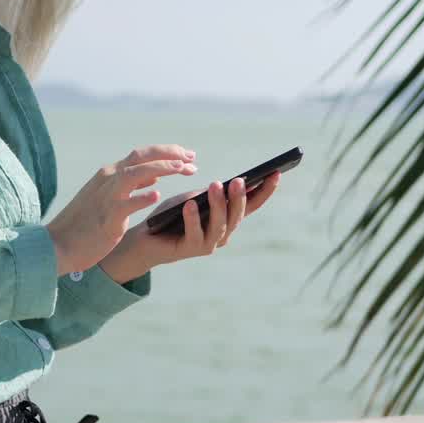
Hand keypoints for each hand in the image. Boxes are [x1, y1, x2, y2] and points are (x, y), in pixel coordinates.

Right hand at [45, 145, 197, 275]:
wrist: (58, 245)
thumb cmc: (85, 223)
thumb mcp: (108, 198)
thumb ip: (131, 185)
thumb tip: (155, 175)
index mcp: (110, 174)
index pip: (142, 154)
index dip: (167, 152)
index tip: (188, 155)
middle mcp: (108, 179)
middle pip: (142, 156)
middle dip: (170, 154)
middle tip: (193, 159)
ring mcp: (107, 197)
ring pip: (136, 173)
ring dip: (162, 168)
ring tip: (184, 169)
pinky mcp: (107, 218)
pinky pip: (126, 204)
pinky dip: (142, 197)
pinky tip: (157, 195)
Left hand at [99, 171, 281, 282]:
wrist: (146, 238)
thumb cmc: (172, 216)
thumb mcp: (194, 198)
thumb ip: (212, 194)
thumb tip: (231, 183)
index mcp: (227, 219)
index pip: (252, 205)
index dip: (265, 191)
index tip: (277, 173)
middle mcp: (222, 234)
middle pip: (237, 215)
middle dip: (239, 197)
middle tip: (238, 180)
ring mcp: (208, 244)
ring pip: (219, 225)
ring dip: (218, 205)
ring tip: (216, 186)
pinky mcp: (189, 249)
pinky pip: (194, 234)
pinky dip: (193, 218)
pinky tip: (190, 204)